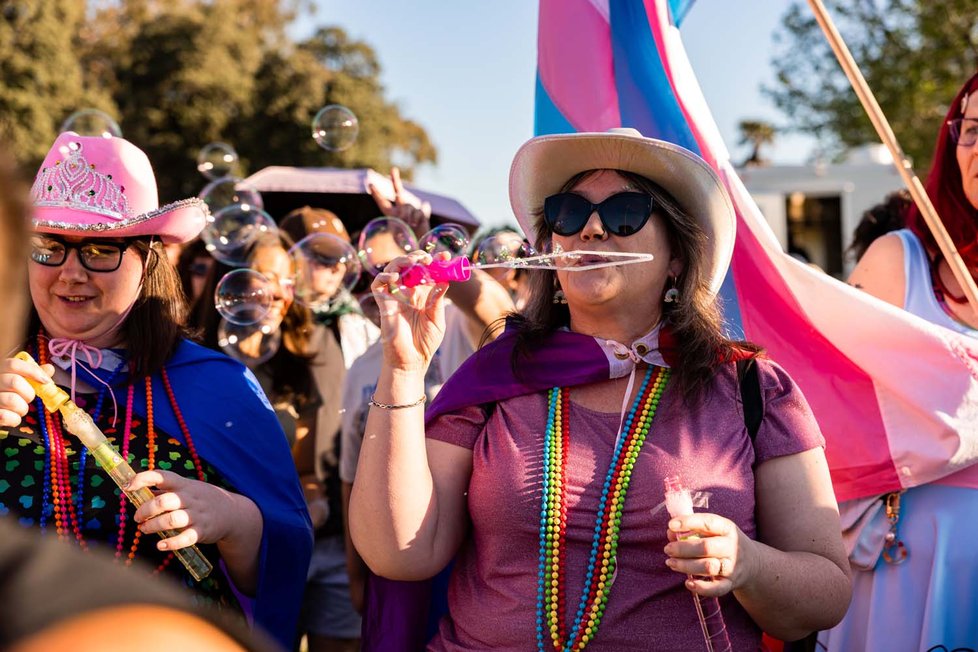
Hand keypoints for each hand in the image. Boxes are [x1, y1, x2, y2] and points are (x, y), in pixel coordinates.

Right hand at [0, 357, 54, 427]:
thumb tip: (50, 368)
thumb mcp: (20, 382)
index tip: (45, 381)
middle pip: (15, 382)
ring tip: (19, 409)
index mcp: (0, 370)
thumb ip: (33, 375)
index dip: (33, 371)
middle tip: (28, 399)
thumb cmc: (8, 395)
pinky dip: (14, 420)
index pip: (14, 364)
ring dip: (22, 408)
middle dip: (28, 393)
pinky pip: (5, 416)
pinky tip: (12, 418)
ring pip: (12, 400)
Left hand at [128, 469, 248, 551]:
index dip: (142, 479)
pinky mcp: (202, 531)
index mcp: (185, 485)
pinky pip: (185, 538)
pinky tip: (161, 545)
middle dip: (145, 510)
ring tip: (144, 529)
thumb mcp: (189, 488)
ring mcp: (197, 515)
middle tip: (138, 518)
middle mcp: (190, 498)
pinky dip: (170, 543)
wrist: (233, 513)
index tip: (127, 486)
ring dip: (153, 526)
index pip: (162, 476)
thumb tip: (138, 490)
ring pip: (171, 520)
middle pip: (164, 501)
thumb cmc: (203, 500)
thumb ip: (166, 489)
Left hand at [368, 167, 430, 238]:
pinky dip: (415, 218)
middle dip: (395, 180)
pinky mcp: (421, 213)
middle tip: (393, 169)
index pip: (383, 202)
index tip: (370, 185)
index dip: (377, 194)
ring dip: (407, 215)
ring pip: (407, 205)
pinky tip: (415, 225)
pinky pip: (417, 211)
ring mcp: (411, 210)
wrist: (418, 246)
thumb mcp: (395, 234)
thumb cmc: (404, 243)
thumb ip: (397, 224)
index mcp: (391, 214)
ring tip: (409, 224)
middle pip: (398, 191)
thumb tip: (404, 216)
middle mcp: (401, 209)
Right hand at [372, 251, 447, 370]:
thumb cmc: (425, 343)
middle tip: (428, 259)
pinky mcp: (383, 303)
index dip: (436, 261)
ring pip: (393, 269)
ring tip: (414, 262)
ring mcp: (395, 296)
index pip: (428, 271)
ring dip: (402, 261)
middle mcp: (409, 292)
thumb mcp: (437, 319)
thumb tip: (443, 280)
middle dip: (419, 257)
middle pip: (410, 266)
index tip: (446, 255)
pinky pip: (378, 284)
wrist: (411, 361)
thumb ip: (437, 300)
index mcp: (424, 294)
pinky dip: (384, 276)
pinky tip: (395, 277)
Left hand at [663, 512, 757, 597]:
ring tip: (671, 563)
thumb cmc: (724, 542)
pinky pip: (716, 589)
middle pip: (706, 547)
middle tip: (668, 549)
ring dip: (686, 566)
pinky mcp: (731, 584)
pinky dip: (701, 588)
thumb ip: (693, 529)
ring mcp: (732, 566)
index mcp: (727, 528)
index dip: (688, 523)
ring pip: (708, 567)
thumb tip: (671, 532)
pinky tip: (688, 583)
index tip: (671, 525)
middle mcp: (732, 547)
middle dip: (683, 548)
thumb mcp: (714, 530)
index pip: (708, 522)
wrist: (752, 563)